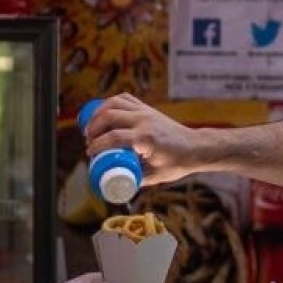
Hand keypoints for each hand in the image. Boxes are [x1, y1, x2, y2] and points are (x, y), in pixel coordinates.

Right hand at [82, 93, 203, 185]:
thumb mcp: (155, 176)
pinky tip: (104, 113)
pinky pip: (125, 99)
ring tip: (91, 126)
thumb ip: (135, 179)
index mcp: (146, 138)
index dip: (97, 145)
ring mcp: (146, 112)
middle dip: (93, 128)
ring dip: (98, 113)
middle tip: (88, 141)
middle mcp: (144, 121)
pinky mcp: (147, 108)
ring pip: (114, 103)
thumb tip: (116, 184)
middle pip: (109, 117)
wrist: (195, 147)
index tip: (89, 153)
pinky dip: (111, 103)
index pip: (113, 138)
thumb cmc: (177, 163)